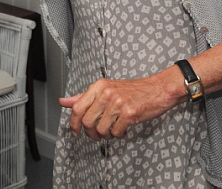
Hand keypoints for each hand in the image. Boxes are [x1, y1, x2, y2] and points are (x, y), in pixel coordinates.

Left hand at [59, 74, 181, 140]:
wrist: (158, 89)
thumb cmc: (132, 90)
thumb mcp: (105, 89)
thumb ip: (83, 97)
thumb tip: (63, 102)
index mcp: (98, 86)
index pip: (77, 108)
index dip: (73, 123)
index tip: (75, 132)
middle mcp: (106, 93)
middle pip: (87, 122)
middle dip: (91, 134)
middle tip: (97, 135)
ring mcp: (118, 103)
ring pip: (101, 130)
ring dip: (106, 135)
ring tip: (113, 130)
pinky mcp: (130, 113)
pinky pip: (116, 133)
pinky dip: (118, 135)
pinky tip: (123, 129)